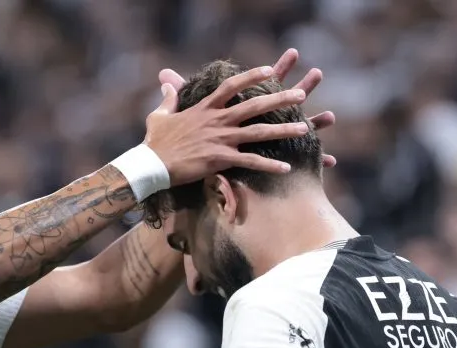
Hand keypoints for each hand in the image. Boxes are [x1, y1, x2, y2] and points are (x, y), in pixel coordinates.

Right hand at [159, 48, 336, 168]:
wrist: (151, 165)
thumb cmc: (154, 142)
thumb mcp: (158, 115)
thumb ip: (168, 99)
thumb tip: (166, 83)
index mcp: (205, 108)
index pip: (232, 86)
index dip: (252, 76)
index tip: (270, 70)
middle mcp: (217, 121)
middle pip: (254, 106)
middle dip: (280, 99)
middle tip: (301, 95)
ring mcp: (221, 140)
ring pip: (259, 132)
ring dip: (284, 130)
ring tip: (305, 128)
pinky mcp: (220, 160)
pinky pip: (250, 162)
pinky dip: (269, 165)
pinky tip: (287, 168)